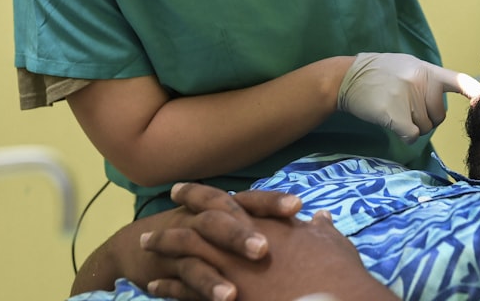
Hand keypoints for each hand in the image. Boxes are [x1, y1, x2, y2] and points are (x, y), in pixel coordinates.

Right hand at [70, 183, 301, 297]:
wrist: (137, 245)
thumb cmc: (200, 237)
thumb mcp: (231, 227)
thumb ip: (273, 226)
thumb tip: (323, 222)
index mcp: (224, 208)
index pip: (249, 200)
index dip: (272, 201)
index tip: (298, 206)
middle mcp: (203, 218)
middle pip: (222, 218)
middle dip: (241, 232)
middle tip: (264, 248)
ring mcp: (183, 240)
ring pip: (200, 249)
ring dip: (217, 269)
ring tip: (234, 293)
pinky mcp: (166, 266)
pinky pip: (185, 276)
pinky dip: (202, 287)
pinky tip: (223, 299)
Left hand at [143, 184, 393, 300]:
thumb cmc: (334, 273)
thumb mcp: (331, 244)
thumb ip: (320, 229)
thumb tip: (320, 218)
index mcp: (261, 225)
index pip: (223, 202)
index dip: (199, 195)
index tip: (180, 190)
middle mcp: (239, 245)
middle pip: (194, 228)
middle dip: (171, 225)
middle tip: (152, 224)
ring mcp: (229, 273)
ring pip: (185, 257)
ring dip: (164, 253)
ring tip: (145, 252)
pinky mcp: (225, 299)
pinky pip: (187, 292)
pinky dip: (170, 287)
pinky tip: (155, 287)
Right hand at [337, 52, 479, 142]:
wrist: (347, 77)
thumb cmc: (379, 73)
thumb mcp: (407, 65)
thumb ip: (427, 80)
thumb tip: (446, 97)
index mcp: (426, 70)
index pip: (458, 81)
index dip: (475, 91)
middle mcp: (420, 82)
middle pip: (438, 117)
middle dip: (425, 118)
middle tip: (404, 105)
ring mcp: (407, 98)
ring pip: (424, 129)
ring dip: (412, 125)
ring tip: (394, 108)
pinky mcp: (394, 114)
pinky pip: (412, 136)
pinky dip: (405, 135)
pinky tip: (392, 123)